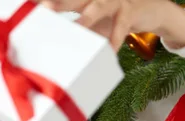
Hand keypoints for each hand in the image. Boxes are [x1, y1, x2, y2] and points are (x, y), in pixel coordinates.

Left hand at [37, 0, 184, 50]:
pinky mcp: (130, 11)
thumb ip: (83, 30)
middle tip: (44, 9)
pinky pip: (120, 27)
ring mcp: (114, 1)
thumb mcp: (99, 23)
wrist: (152, 10)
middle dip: (59, 3)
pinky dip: (115, 39)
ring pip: (97, 7)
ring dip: (86, 19)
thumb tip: (65, 48)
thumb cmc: (119, 18)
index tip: (32, 6)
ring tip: (75, 29)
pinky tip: (110, 51)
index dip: (48, 2)